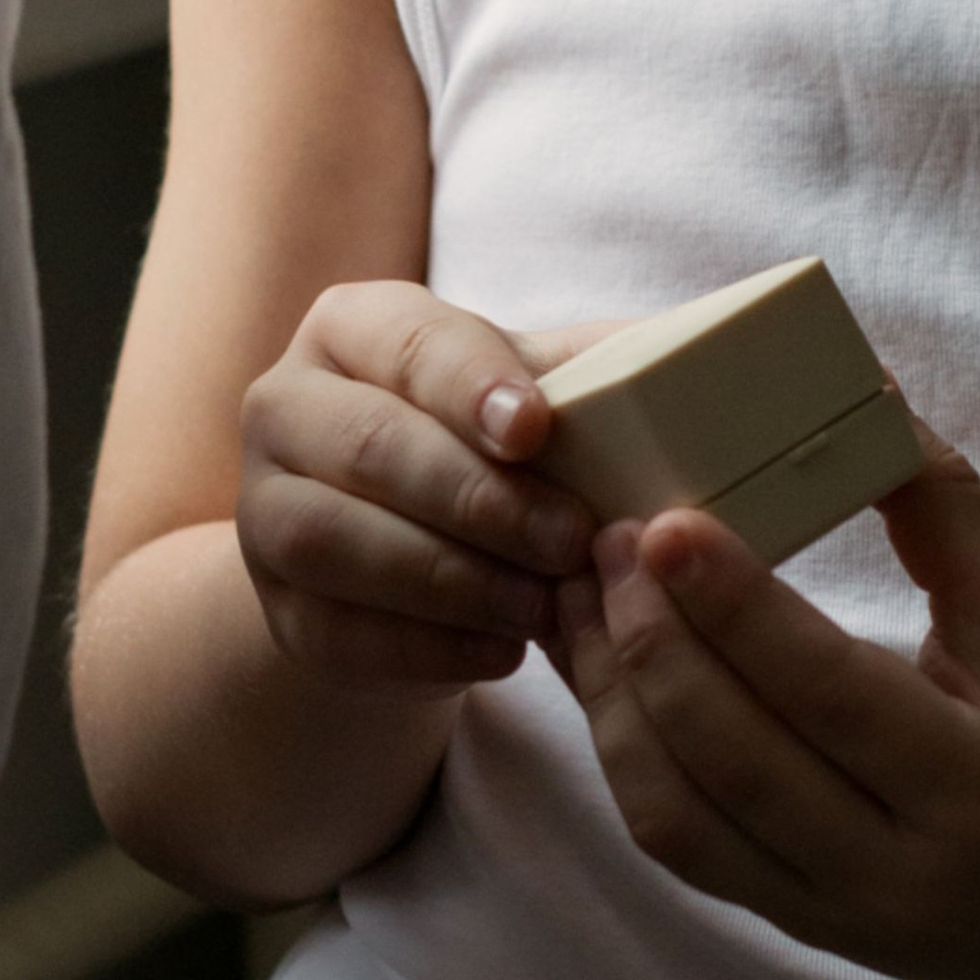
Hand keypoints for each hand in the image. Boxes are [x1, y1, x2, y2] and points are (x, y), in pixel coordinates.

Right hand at [237, 281, 599, 699]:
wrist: (408, 550)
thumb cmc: (491, 451)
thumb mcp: (542, 392)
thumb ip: (609, 368)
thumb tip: (714, 352)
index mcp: (356, 329)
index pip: (407, 340)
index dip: (470, 383)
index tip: (536, 428)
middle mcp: (289, 406)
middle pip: (370, 445)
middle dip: (478, 498)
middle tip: (571, 540)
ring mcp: (265, 510)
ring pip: (336, 541)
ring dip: (452, 578)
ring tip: (543, 604)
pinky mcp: (279, 607)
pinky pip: (338, 631)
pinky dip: (427, 648)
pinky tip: (503, 651)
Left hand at [558, 419, 979, 979]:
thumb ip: (943, 505)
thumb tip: (858, 391)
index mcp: (978, 784)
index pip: (832, 696)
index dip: (738, 610)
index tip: (663, 523)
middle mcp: (900, 871)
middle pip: (736, 761)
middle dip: (651, 642)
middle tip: (606, 540)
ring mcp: (837, 914)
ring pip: (680, 819)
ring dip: (612, 699)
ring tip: (581, 596)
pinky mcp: (794, 925)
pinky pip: (678, 849)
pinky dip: (626, 755)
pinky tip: (605, 672)